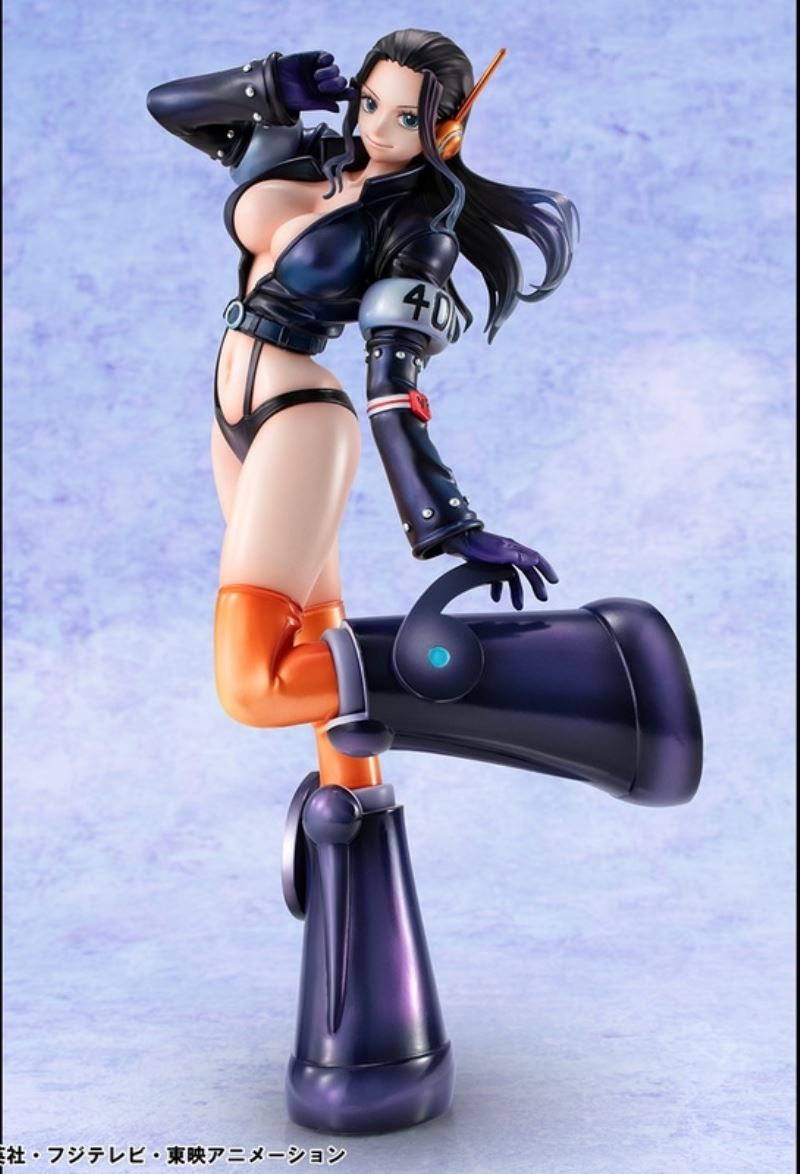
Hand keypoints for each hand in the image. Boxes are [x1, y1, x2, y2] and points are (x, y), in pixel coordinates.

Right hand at [276, 51, 357, 114]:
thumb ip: (324, 104)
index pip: (343, 95)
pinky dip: (327, 60)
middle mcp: (326, 83)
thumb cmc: (291, 97)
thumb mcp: (308, 103)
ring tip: (316, 78)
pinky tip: (320, 63)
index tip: (352, 93)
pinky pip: (328, 57)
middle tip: (322, 88)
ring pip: (335, 70)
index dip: (349, 93)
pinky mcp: (316, 58)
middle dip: (335, 84)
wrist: (276, 82)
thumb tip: (338, 108)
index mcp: (326, 97)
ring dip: (329, 74)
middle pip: (340, 82)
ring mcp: (321, 70)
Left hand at [441, 529, 557, 608]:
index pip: (536, 559)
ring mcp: (498, 559)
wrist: (454, 541)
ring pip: (512, 578)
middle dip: (535, 585)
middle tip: (542, 599)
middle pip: (526, 571)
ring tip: (518, 607)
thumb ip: (518, 557)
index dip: (546, 570)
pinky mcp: (487, 564)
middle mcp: (508, 554)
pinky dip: (498, 589)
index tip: (554, 582)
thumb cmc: (477, 545)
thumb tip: (535, 560)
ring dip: (516, 592)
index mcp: (514, 549)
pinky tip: (496, 598)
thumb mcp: (499, 552)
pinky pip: (497, 579)